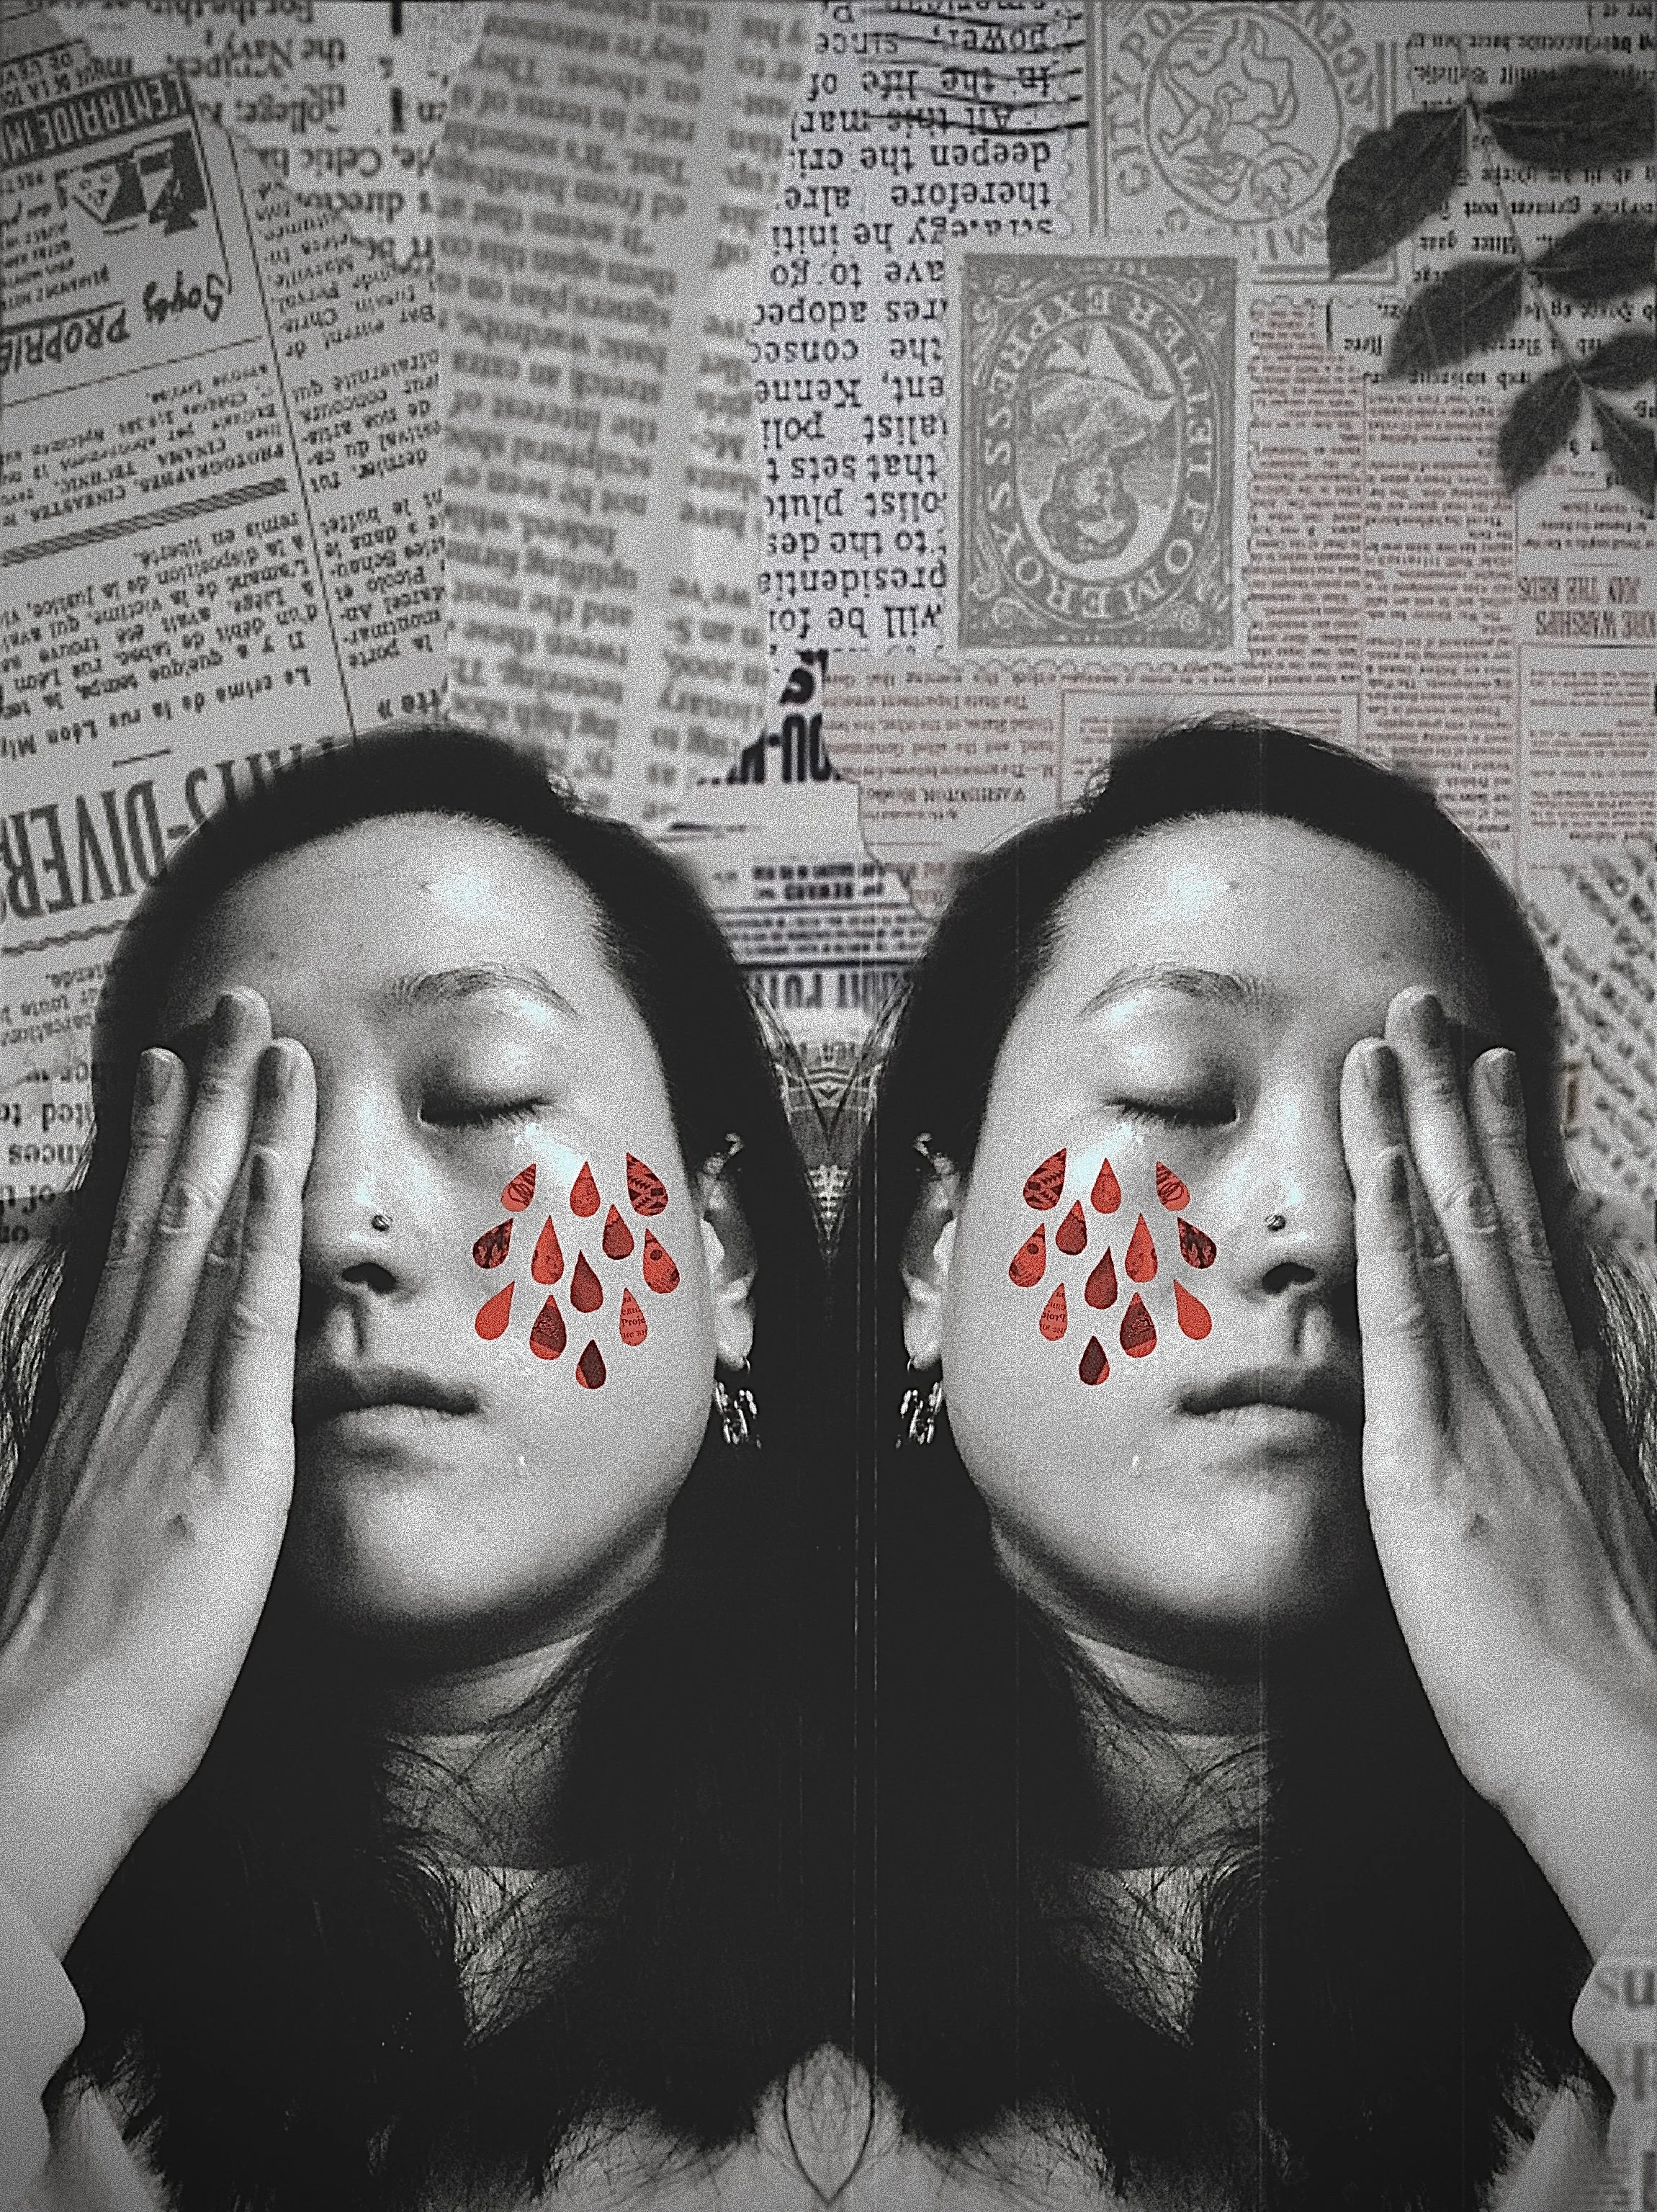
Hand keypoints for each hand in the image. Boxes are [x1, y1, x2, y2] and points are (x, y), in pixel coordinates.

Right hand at [0, 989, 315, 1955]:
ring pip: (209, 1238)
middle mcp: (121, 1383)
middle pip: (165, 1214)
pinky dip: (264, 1237)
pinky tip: (281, 1166)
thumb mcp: (75, 1539)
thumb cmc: (52, 1673)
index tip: (169, 1073)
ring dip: (243, 1133)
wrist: (27, 1755)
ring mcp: (166, 1411)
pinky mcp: (222, 1459)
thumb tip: (120, 1435)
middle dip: (203, 1105)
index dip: (151, 1155)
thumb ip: (105, 1464)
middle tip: (231, 1008)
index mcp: (91, 1402)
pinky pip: (246, 1324)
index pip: (127, 1248)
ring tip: (268, 1040)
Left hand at [1340, 986, 1656, 1956]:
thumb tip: (1547, 1428)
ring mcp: (1492, 1410)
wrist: (1627, 1756)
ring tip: (1393, 1040)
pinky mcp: (1434, 1457)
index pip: (1536, 1251)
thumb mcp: (1589, 1538)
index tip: (1499, 1075)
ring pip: (1451, 1239)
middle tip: (1431, 1010)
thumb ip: (1559, 1464)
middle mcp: (1539, 1384)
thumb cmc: (1606, 1676)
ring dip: (1418, 1133)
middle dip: (1460, 1107)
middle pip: (1496, 1217)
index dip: (1516, 1156)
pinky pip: (1409, 1321)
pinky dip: (1392, 1233)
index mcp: (1570, 1403)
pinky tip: (1375, 1162)